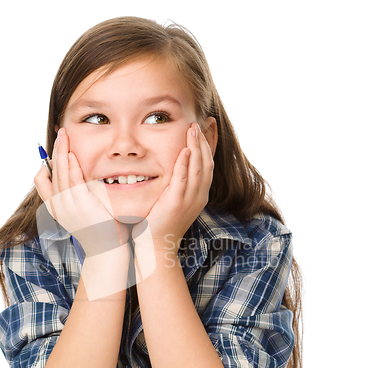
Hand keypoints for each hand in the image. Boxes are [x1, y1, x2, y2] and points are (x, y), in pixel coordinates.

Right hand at [34, 128, 128, 256]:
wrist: (107, 250)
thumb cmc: (100, 232)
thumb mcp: (83, 213)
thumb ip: (79, 197)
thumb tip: (82, 181)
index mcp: (56, 209)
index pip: (41, 183)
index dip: (45, 165)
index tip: (52, 152)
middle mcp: (58, 206)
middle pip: (50, 172)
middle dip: (54, 150)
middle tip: (60, 133)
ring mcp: (68, 205)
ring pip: (60, 173)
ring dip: (61, 151)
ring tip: (64, 135)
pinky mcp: (81, 204)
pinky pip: (73, 180)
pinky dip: (70, 166)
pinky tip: (71, 154)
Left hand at [132, 123, 213, 254]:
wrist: (157, 245)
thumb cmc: (160, 223)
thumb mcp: (173, 200)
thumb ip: (176, 184)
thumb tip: (172, 167)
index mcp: (200, 194)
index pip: (209, 164)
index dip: (210, 144)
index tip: (208, 126)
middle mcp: (199, 196)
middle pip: (208, 163)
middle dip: (205, 141)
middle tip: (200, 122)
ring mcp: (190, 200)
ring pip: (199, 168)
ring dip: (197, 147)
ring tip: (193, 129)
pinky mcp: (177, 203)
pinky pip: (184, 180)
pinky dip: (185, 164)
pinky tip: (185, 150)